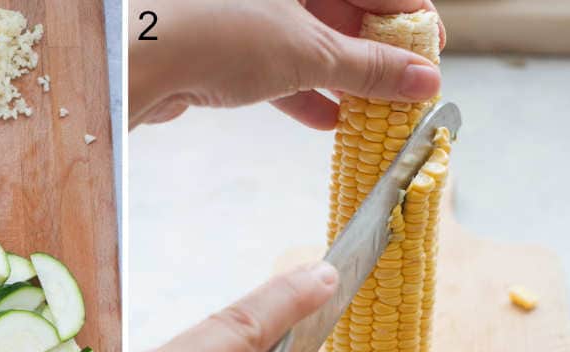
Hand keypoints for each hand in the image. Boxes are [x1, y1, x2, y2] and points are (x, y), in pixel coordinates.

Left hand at [130, 0, 444, 128]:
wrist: (137, 61)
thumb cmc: (218, 30)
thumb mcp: (309, 49)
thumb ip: (368, 67)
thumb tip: (424, 82)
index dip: (410, 19)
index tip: (431, 57)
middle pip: (344, 11)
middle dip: (375, 56)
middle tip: (404, 93)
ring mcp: (248, 12)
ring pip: (310, 42)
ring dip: (342, 79)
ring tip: (374, 114)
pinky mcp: (224, 47)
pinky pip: (276, 67)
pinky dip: (303, 93)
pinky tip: (329, 122)